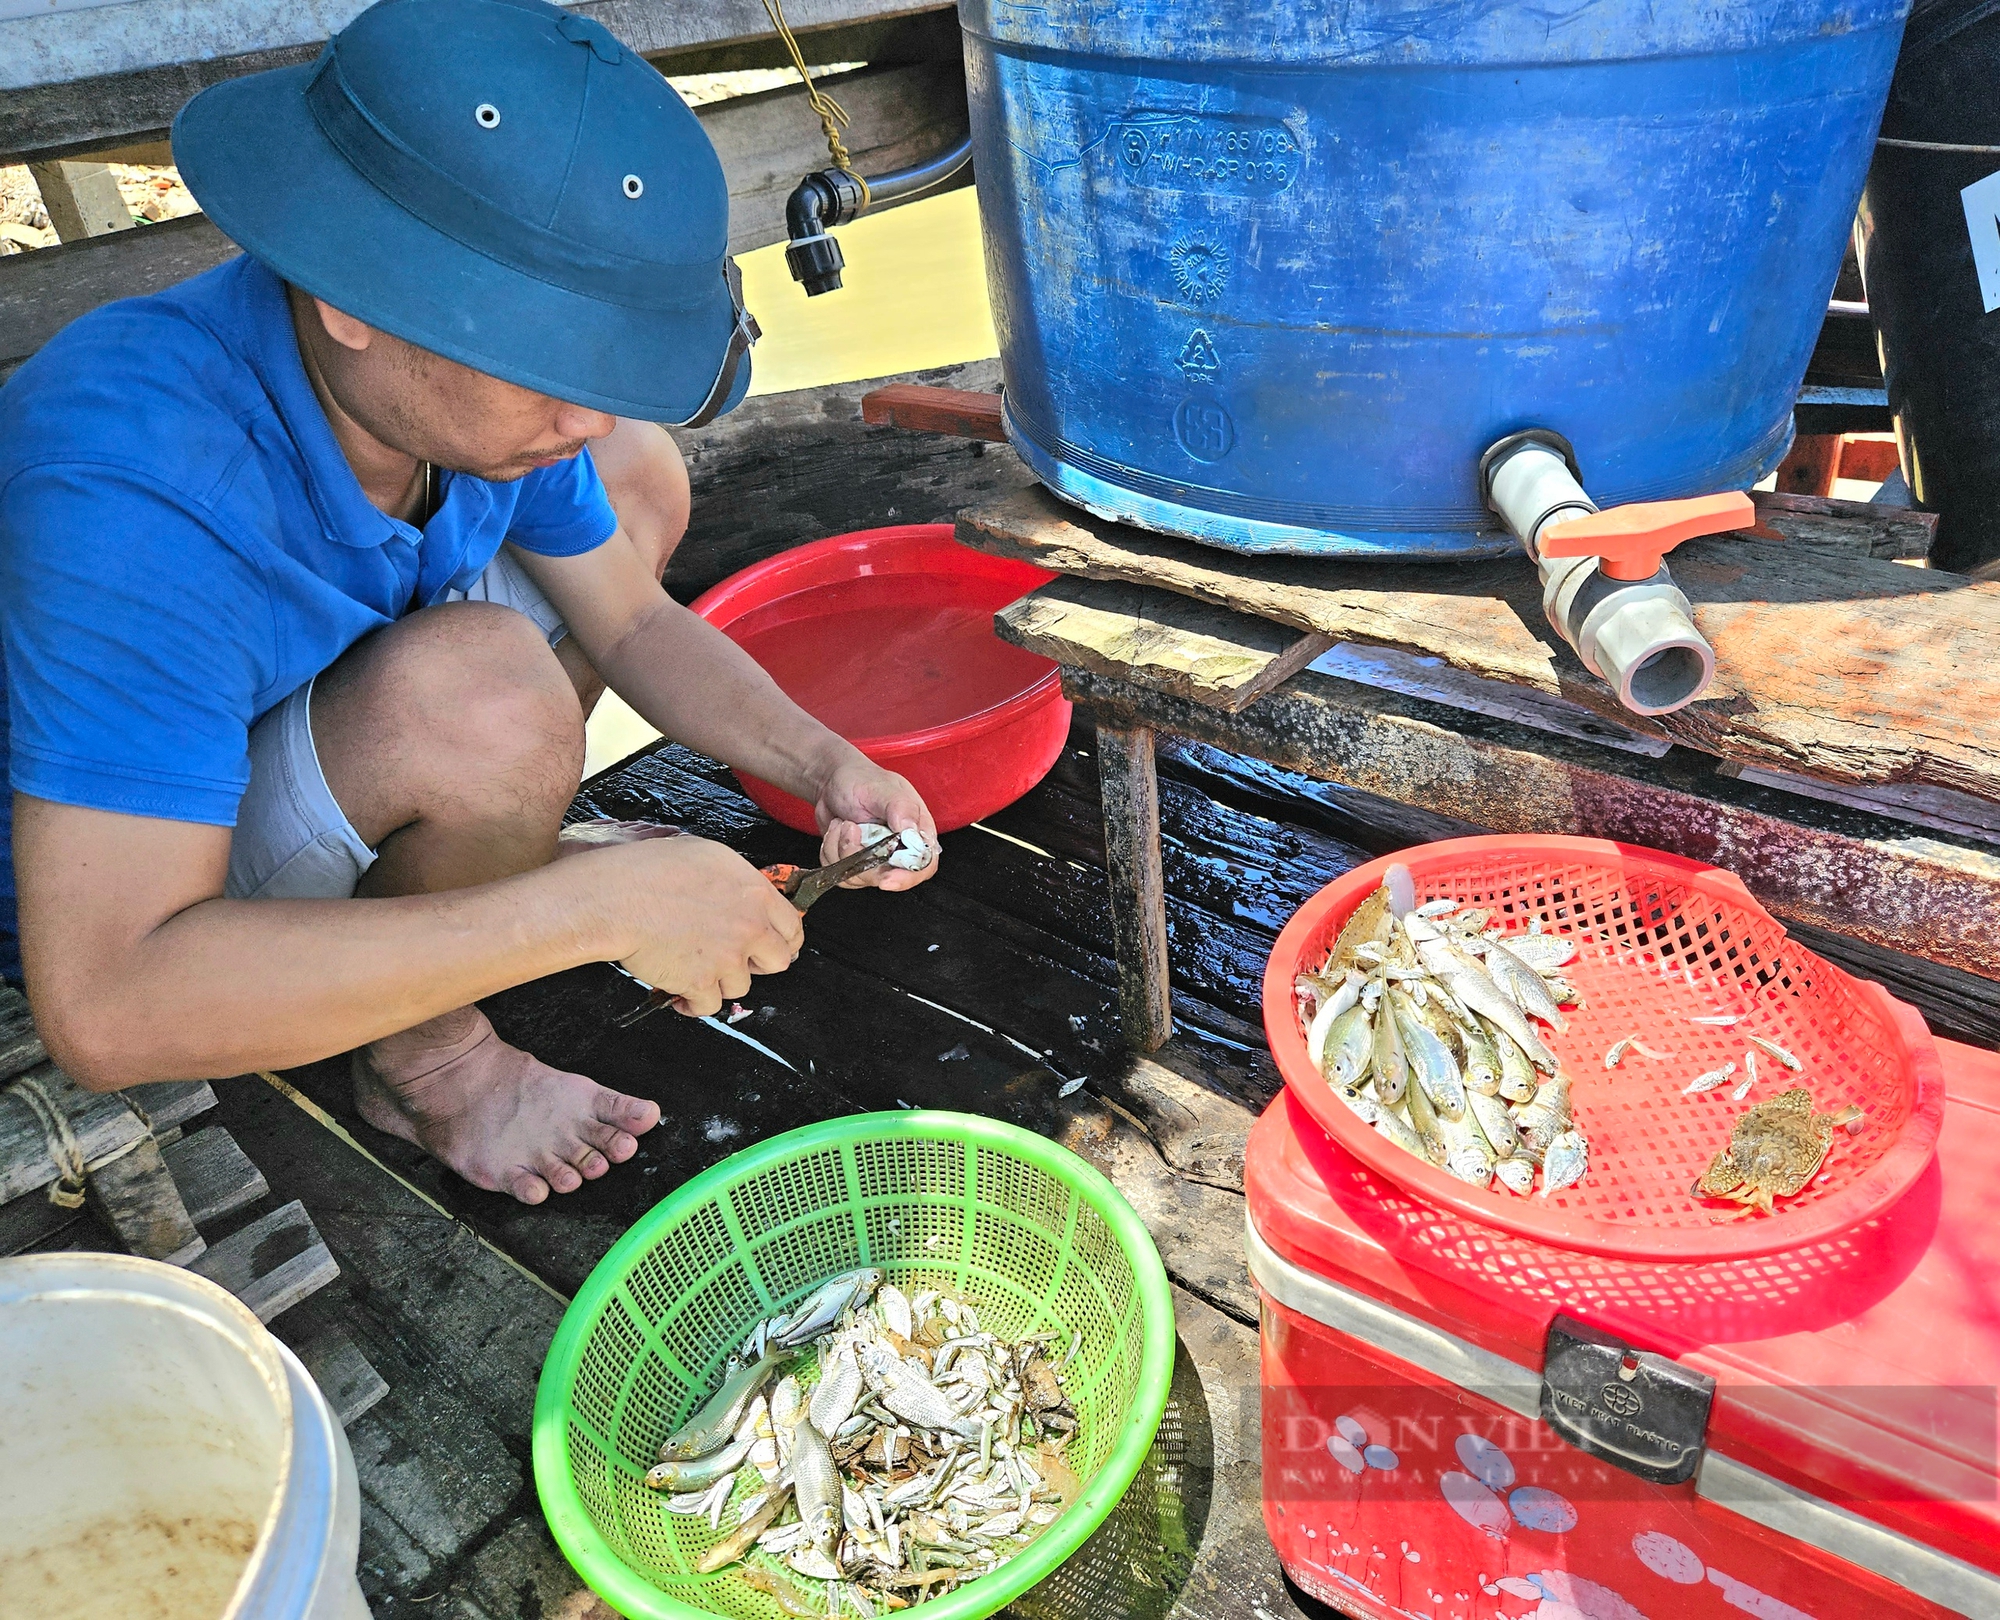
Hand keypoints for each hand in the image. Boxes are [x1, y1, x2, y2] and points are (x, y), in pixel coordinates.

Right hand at [589, 836, 804, 1016]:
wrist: (619, 898)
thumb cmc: (650, 870)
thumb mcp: (707, 855)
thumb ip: (736, 879)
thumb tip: (743, 892)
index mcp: (755, 893)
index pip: (792, 926)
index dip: (783, 939)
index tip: (774, 946)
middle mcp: (749, 927)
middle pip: (778, 961)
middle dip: (758, 963)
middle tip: (737, 960)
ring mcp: (728, 958)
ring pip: (740, 985)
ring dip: (720, 981)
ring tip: (696, 968)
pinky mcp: (701, 983)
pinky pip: (708, 1006)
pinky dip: (694, 1004)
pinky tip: (683, 995)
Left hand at [813, 753, 938, 891]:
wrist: (833, 782)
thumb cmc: (862, 779)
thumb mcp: (883, 789)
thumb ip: (900, 808)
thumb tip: (911, 831)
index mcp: (916, 832)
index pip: (923, 866)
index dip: (907, 878)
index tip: (886, 880)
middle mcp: (899, 850)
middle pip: (887, 877)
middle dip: (861, 858)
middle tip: (850, 828)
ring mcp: (875, 859)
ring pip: (859, 877)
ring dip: (841, 850)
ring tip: (842, 823)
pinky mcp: (855, 864)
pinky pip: (841, 874)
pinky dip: (830, 853)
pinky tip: (835, 831)